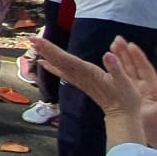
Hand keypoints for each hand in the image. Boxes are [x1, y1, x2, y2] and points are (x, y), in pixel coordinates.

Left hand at [31, 34, 145, 122]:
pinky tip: (42, 62)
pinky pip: (62, 72)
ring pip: (59, 65)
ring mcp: (79, 80)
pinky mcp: (80, 82)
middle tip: (31, 39)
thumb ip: (116, 68)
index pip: (66, 59)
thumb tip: (108, 54)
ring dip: (47, 54)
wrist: (121, 116)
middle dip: (45, 49)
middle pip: (59, 60)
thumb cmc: (126, 99)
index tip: (39, 42)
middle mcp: (80, 75)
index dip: (52, 50)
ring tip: (34, 44)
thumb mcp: (125, 83)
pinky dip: (51, 66)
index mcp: (89, 72)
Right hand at [107, 38, 156, 143]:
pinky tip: (107, 61)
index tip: (131, 45)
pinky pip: (120, 77)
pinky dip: (114, 68)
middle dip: (126, 52)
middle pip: (133, 65)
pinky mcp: (127, 92)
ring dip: (119, 57)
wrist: (153, 133)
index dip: (138, 57)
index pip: (144, 68)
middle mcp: (142, 84)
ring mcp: (134, 87)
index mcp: (151, 87)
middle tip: (117, 39)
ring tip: (112, 45)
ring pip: (125, 69)